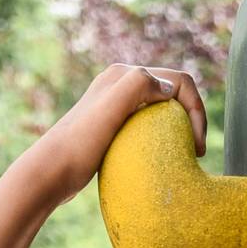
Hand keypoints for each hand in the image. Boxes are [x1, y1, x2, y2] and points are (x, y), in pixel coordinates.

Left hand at [12, 63, 208, 209]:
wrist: (48, 173)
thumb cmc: (79, 146)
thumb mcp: (110, 109)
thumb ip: (138, 86)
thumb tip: (170, 89)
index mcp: (123, 74)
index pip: (179, 81)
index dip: (196, 109)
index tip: (198, 145)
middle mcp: (119, 85)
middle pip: (173, 94)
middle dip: (192, 117)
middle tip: (197, 152)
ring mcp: (115, 107)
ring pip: (162, 111)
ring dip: (180, 128)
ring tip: (186, 156)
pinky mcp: (112, 128)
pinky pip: (148, 128)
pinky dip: (164, 140)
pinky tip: (162, 161)